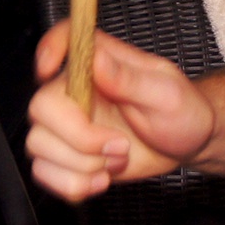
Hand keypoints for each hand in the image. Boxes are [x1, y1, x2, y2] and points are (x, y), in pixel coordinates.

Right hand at [25, 22, 214, 200]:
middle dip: (79, 139)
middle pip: (41, 108)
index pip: (61, 40)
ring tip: (117, 160)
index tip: (49, 71)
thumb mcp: (166, 93)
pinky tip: (101, 179)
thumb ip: (128, 78)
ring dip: (82, 166)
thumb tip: (96, 59)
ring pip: (39, 145)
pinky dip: (73, 184)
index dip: (48, 50)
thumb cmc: (181, 112)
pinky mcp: (66, 155)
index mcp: (98, 63)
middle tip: (119, 145)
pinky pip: (45, 172)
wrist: (186, 146)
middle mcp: (75, 90)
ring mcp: (67, 124)